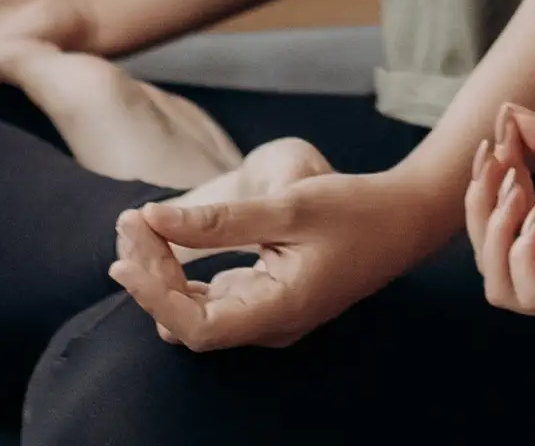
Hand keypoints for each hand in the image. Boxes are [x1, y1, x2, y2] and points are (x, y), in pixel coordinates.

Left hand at [109, 164, 453, 350]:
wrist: (406, 218)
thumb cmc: (356, 210)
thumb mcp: (289, 207)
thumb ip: (220, 219)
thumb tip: (152, 217)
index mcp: (279, 311)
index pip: (195, 327)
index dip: (153, 293)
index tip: (128, 248)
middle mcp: (269, 326)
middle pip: (187, 321)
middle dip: (150, 275)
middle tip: (130, 221)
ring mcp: (268, 316)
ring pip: (194, 312)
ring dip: (162, 274)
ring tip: (139, 227)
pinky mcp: (267, 300)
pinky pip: (212, 300)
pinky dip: (184, 274)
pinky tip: (167, 241)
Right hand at [467, 105, 534, 323]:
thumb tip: (513, 114)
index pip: (508, 222)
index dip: (495, 181)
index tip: (499, 134)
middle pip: (491, 256)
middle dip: (481, 204)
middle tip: (495, 155)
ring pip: (499, 283)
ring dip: (492, 231)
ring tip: (513, 185)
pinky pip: (531, 294)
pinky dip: (521, 253)